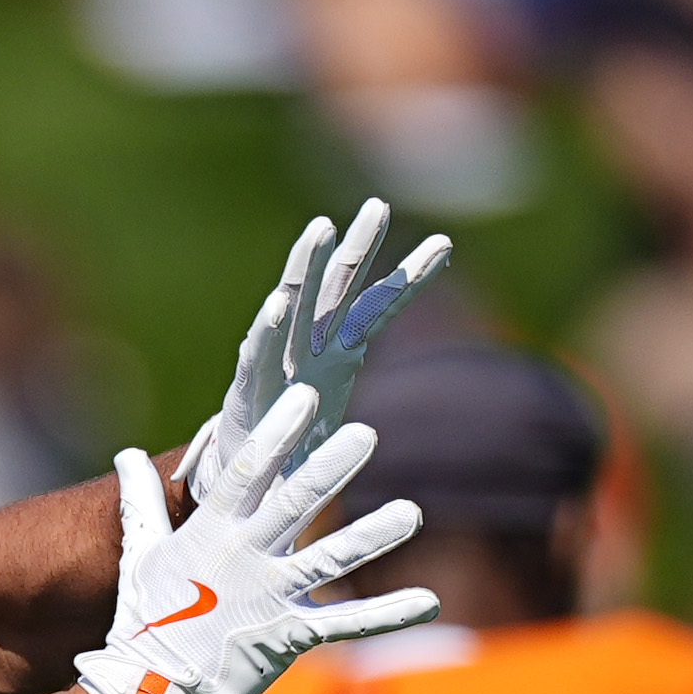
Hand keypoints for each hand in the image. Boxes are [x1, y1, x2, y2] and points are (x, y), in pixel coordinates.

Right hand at [75, 384, 437, 693]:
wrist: (148, 691)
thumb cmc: (145, 618)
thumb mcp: (141, 553)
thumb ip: (141, 502)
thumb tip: (126, 456)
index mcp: (211, 532)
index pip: (247, 473)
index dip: (276, 435)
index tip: (304, 398)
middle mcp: (244, 559)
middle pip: (293, 506)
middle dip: (328, 469)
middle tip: (364, 434)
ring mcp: (268, 599)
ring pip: (328, 560)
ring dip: (372, 536)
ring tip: (412, 512)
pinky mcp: (288, 638)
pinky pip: (344, 624)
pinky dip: (387, 614)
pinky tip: (429, 601)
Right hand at [183, 201, 452, 507]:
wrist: (247, 486)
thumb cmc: (299, 449)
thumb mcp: (354, 424)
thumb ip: (377, 419)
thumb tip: (430, 418)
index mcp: (341, 352)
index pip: (381, 307)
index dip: (410, 279)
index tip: (445, 246)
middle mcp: (310, 346)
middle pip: (339, 288)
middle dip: (359, 247)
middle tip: (379, 207)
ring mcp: (278, 363)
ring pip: (294, 306)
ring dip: (306, 267)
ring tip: (321, 228)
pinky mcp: (248, 391)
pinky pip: (258, 355)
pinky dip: (267, 329)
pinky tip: (276, 303)